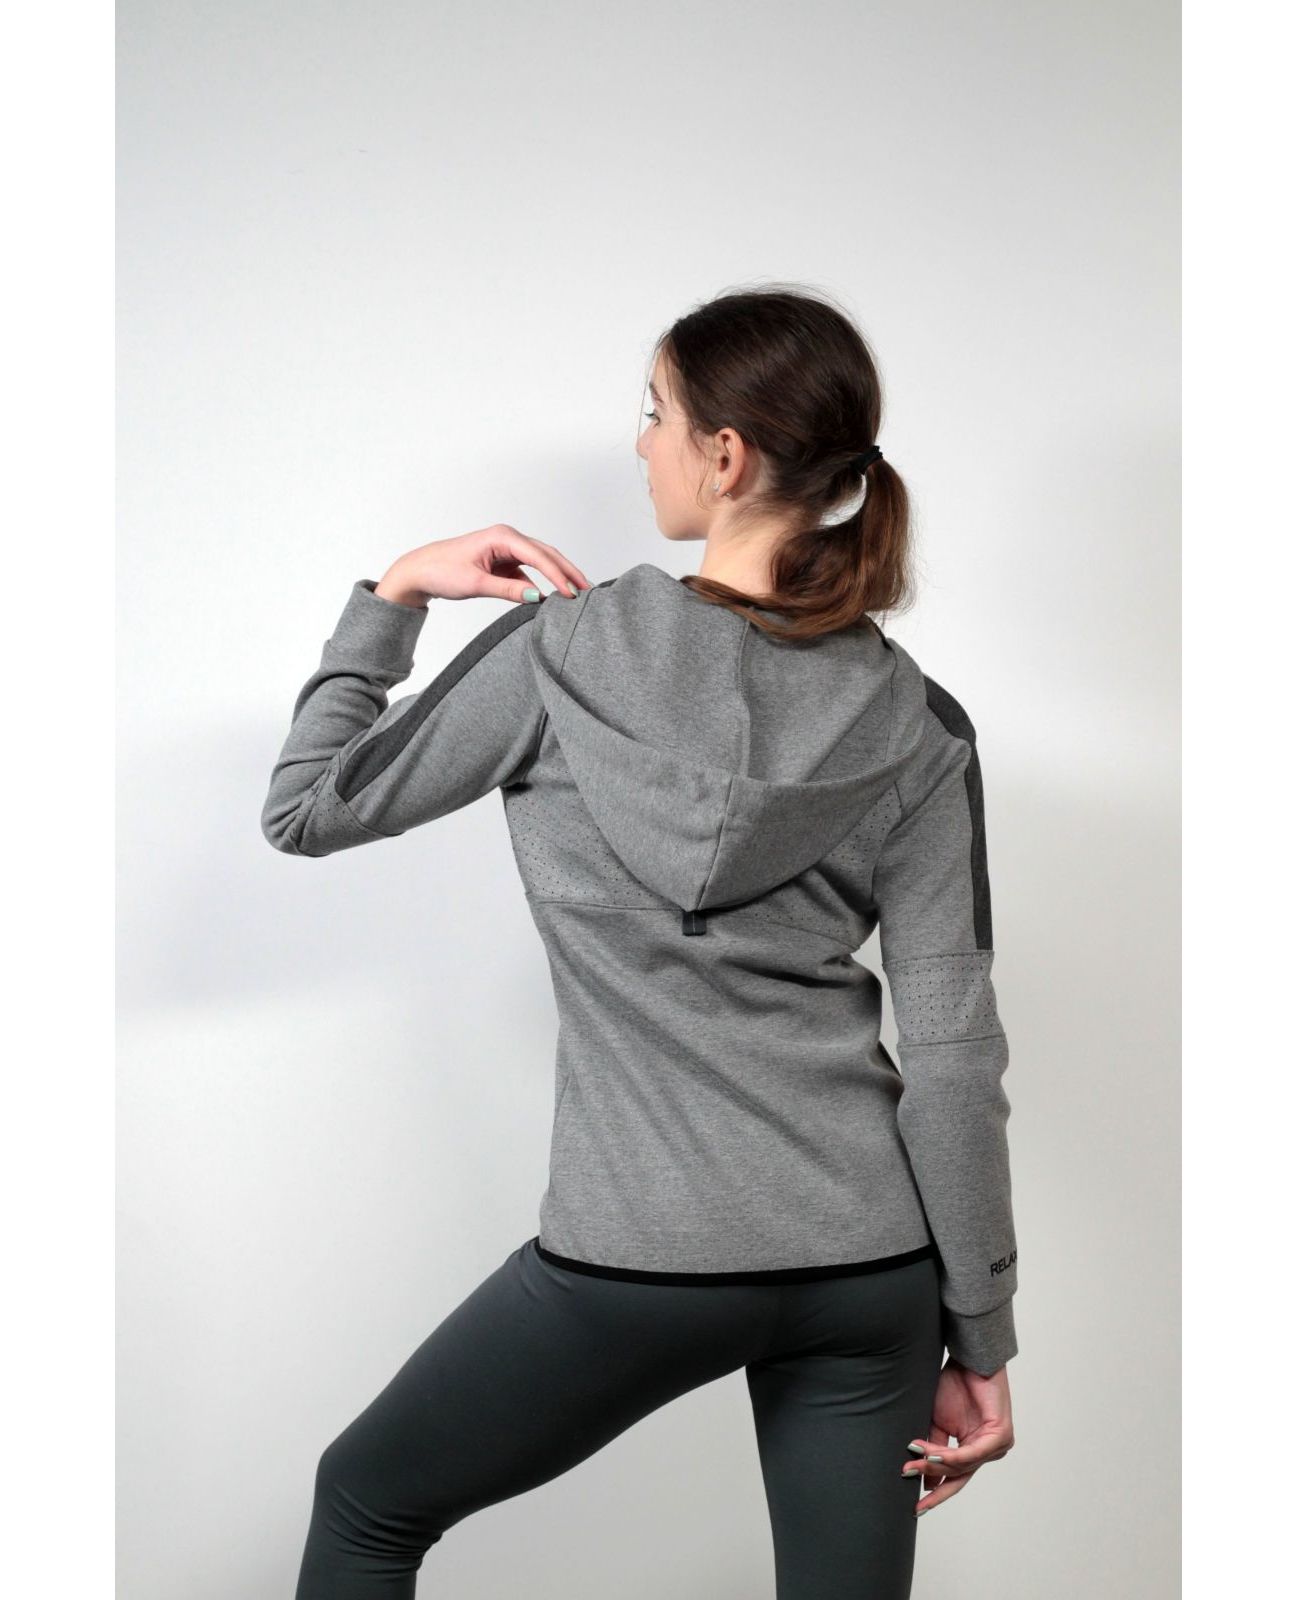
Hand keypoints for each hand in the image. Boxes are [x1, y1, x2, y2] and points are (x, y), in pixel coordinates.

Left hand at [375, 526, 592, 606]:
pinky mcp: (504, 562)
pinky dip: (542, 582)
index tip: (572, 593)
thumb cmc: (441, 571)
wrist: (419, 571)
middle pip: (546, 554)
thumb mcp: (475, 583)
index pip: (539, 556)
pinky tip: (553, 596)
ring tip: (577, 593)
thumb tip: (537, 597)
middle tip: (588, 589)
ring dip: (558, 576)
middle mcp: (507, 538)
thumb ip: (507, 590)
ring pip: (541, 561)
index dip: (558, 575)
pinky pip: (529, 571)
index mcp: (502, 536)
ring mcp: (506, 550)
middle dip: (567, 572)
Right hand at [901, 1358, 1014, 1516]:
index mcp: (975, 1448)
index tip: (916, 1508)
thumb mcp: (937, 1421)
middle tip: (912, 1491)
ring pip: (963, 1466)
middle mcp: (988, 1450)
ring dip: (936, 1464)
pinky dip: (949, 1455)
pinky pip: (972, 1454)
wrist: (969, 1360)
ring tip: (913, 1460)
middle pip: (959, 1476)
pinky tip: (931, 1452)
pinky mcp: (1001, 1436)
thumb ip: (934, 1448)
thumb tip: (923, 1478)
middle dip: (935, 1486)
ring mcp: (998, 1445)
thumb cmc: (956, 1385)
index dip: (937, 1493)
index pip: (956, 1477)